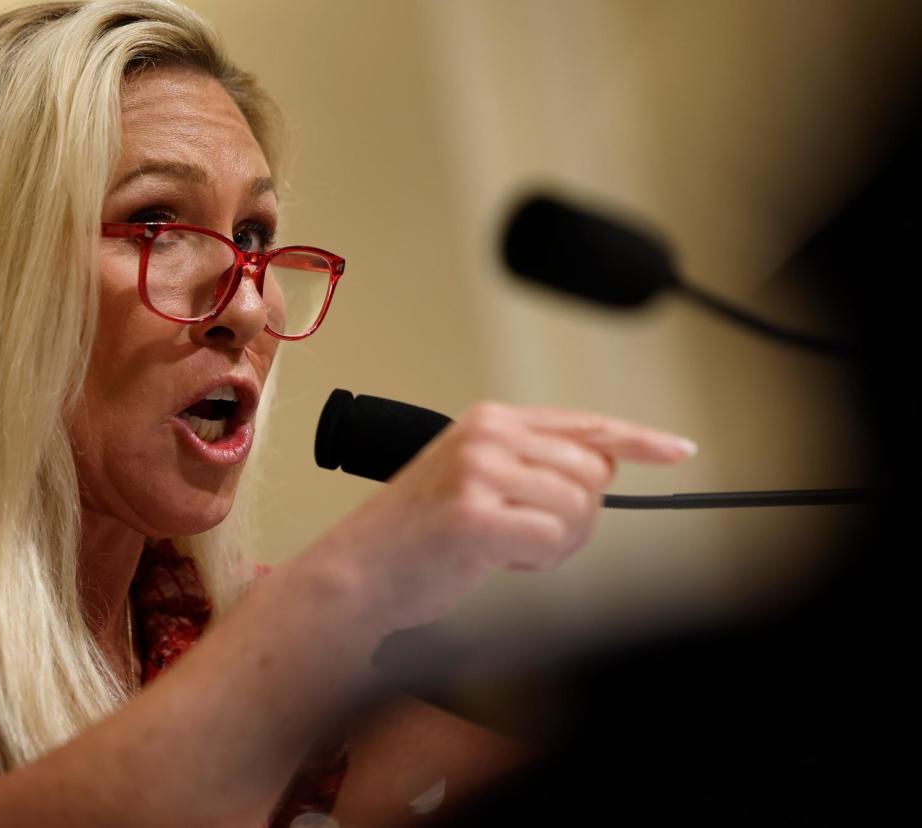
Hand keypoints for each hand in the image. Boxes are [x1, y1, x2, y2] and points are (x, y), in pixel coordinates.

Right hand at [307, 402, 696, 635]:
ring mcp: (478, 472)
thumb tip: (605, 467)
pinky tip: (502, 561)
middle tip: (533, 540)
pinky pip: (553, 539)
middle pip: (593, 472)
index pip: (584, 423)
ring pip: (579, 508)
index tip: (678, 449)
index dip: (638, 439)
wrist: (356, 572)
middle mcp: (486, 436)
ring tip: (509, 551)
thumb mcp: (476, 480)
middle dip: (579, 517)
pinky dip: (539, 561)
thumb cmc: (416, 536)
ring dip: (557, 544)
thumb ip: (533, 465)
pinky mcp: (473, 515)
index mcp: (490, 420)